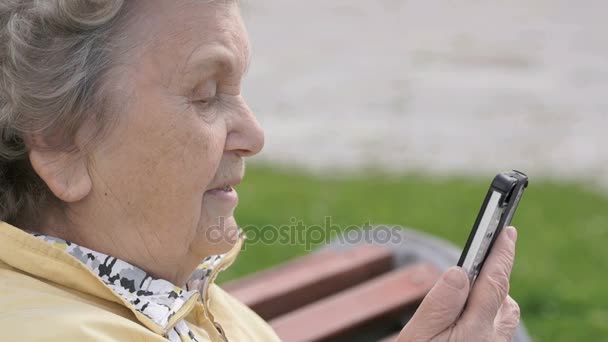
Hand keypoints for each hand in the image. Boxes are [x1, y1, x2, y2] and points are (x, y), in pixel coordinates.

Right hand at [397, 226, 519, 341]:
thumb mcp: (418, 336)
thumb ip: (439, 305)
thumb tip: (458, 271)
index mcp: (476, 330)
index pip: (494, 283)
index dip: (502, 254)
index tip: (507, 231)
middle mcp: (492, 339)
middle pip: (504, 299)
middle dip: (492, 277)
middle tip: (479, 261)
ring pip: (503, 317)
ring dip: (491, 300)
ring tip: (467, 295)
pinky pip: (497, 331)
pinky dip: (487, 318)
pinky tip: (464, 322)